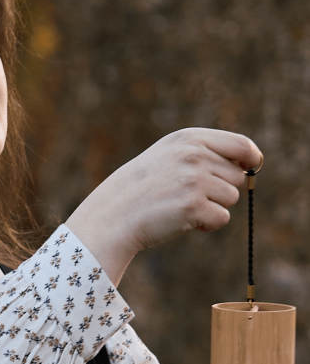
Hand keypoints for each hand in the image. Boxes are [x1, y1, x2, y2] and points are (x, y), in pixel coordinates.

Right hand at [65, 128, 259, 285]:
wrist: (111, 215)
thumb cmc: (140, 189)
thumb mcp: (168, 157)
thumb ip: (204, 153)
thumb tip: (250, 163)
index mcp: (188, 139)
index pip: (241, 144)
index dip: (252, 158)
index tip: (252, 167)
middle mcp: (193, 155)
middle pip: (236, 176)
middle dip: (219, 189)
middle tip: (188, 195)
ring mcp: (194, 180)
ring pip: (231, 198)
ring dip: (212, 207)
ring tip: (181, 207)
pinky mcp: (193, 206)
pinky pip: (221, 218)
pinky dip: (206, 224)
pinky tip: (181, 221)